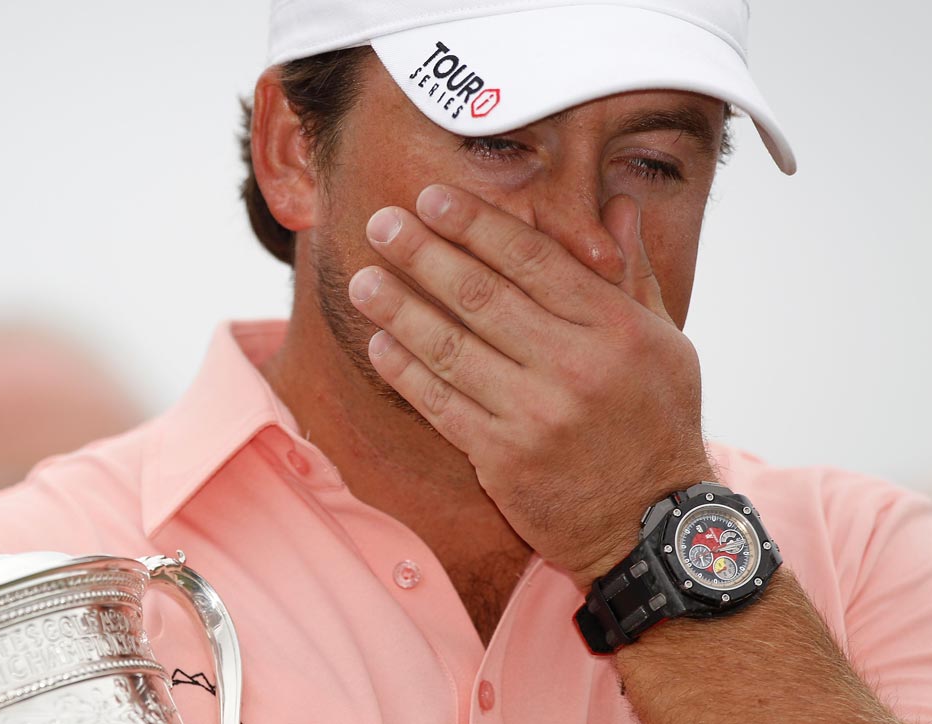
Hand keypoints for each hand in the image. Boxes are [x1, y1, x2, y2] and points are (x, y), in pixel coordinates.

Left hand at [347, 184, 712, 588]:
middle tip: (379, 223)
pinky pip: (440, 404)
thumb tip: (616, 203)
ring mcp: (535, 415)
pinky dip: (405, 371)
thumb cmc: (658, 423)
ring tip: (362, 280)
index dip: (476, 224)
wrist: (652, 525)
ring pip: (450, 347)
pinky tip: (378, 343)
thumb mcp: (665, 342)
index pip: (532, 259)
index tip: (432, 198)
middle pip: (481, 295)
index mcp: (614, 328)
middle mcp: (574, 366)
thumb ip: (633, 272)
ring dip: (398, 309)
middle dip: (423, 253)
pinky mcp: (503, 459)